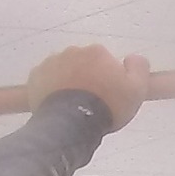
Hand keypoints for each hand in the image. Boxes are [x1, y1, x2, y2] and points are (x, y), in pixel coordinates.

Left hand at [25, 45, 149, 128]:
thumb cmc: (107, 106)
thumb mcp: (137, 90)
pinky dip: (51, 88)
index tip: (110, 91)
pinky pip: (46, 80)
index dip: (109, 75)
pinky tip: (58, 103)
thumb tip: (134, 58)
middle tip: (93, 99)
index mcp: (97, 53)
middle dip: (87, 76)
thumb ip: (139, 68)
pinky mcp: (35, 77)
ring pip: (63, 69)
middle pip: (83, 62)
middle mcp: (72, 52)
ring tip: (74, 104)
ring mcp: (51, 63)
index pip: (105, 59)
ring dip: (69, 81)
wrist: (71, 123)